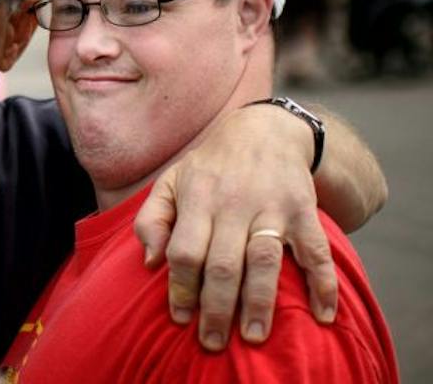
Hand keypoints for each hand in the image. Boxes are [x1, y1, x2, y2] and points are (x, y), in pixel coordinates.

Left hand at [134, 103, 337, 351]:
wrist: (265, 130)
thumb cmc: (212, 165)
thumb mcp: (173, 180)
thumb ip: (153, 218)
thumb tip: (150, 261)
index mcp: (197, 196)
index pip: (185, 250)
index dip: (180, 287)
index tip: (179, 317)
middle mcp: (233, 202)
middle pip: (223, 263)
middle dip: (216, 308)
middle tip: (212, 341)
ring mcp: (270, 207)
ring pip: (264, 260)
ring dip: (259, 303)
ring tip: (255, 337)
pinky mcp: (303, 211)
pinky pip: (316, 251)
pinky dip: (323, 284)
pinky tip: (322, 315)